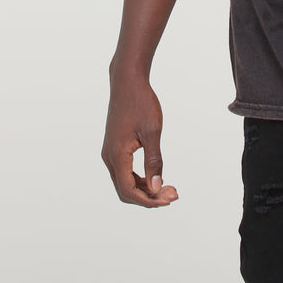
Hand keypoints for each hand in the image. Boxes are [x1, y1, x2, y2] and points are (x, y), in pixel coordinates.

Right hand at [101, 69, 178, 206]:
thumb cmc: (141, 103)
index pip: (129, 191)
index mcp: (116, 155)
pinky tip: (155, 175)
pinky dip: (140, 178)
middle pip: (125, 191)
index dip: (149, 200)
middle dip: (148, 197)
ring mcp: (110, 153)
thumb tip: (157, 187)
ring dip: (145, 188)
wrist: (127, 82)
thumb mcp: (152, 132)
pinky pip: (125, 171)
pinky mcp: (114, 147)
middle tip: (173, 194)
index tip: (169, 199)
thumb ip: (154, 161)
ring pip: (125, 182)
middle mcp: (109, 157)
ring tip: (168, 187)